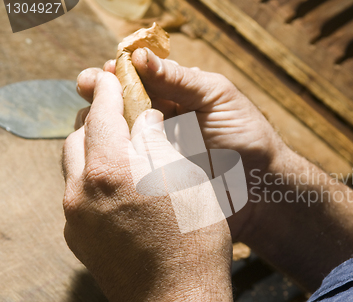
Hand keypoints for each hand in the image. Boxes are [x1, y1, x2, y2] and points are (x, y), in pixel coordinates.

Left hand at [63, 72, 233, 301]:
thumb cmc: (195, 239)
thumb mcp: (185, 178)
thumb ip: (156, 140)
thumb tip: (142, 116)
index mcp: (110, 170)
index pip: (101, 113)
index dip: (109, 89)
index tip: (114, 76)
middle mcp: (81, 192)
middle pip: (79, 137)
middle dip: (97, 119)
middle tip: (121, 114)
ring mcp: (75, 219)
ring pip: (74, 167)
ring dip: (94, 150)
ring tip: (122, 150)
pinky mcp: (78, 240)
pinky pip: (78, 195)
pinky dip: (94, 179)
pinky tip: (121, 186)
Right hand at [76, 49, 286, 240]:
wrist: (262, 190)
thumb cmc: (246, 138)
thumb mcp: (217, 99)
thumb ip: (180, 80)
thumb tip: (137, 56)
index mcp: (178, 98)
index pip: (141, 80)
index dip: (118, 75)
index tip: (101, 73)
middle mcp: (162, 122)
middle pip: (123, 105)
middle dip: (102, 95)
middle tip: (87, 88)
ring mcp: (155, 151)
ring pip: (119, 134)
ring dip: (101, 124)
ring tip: (90, 118)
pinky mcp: (153, 178)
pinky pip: (126, 164)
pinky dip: (112, 155)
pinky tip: (99, 149)